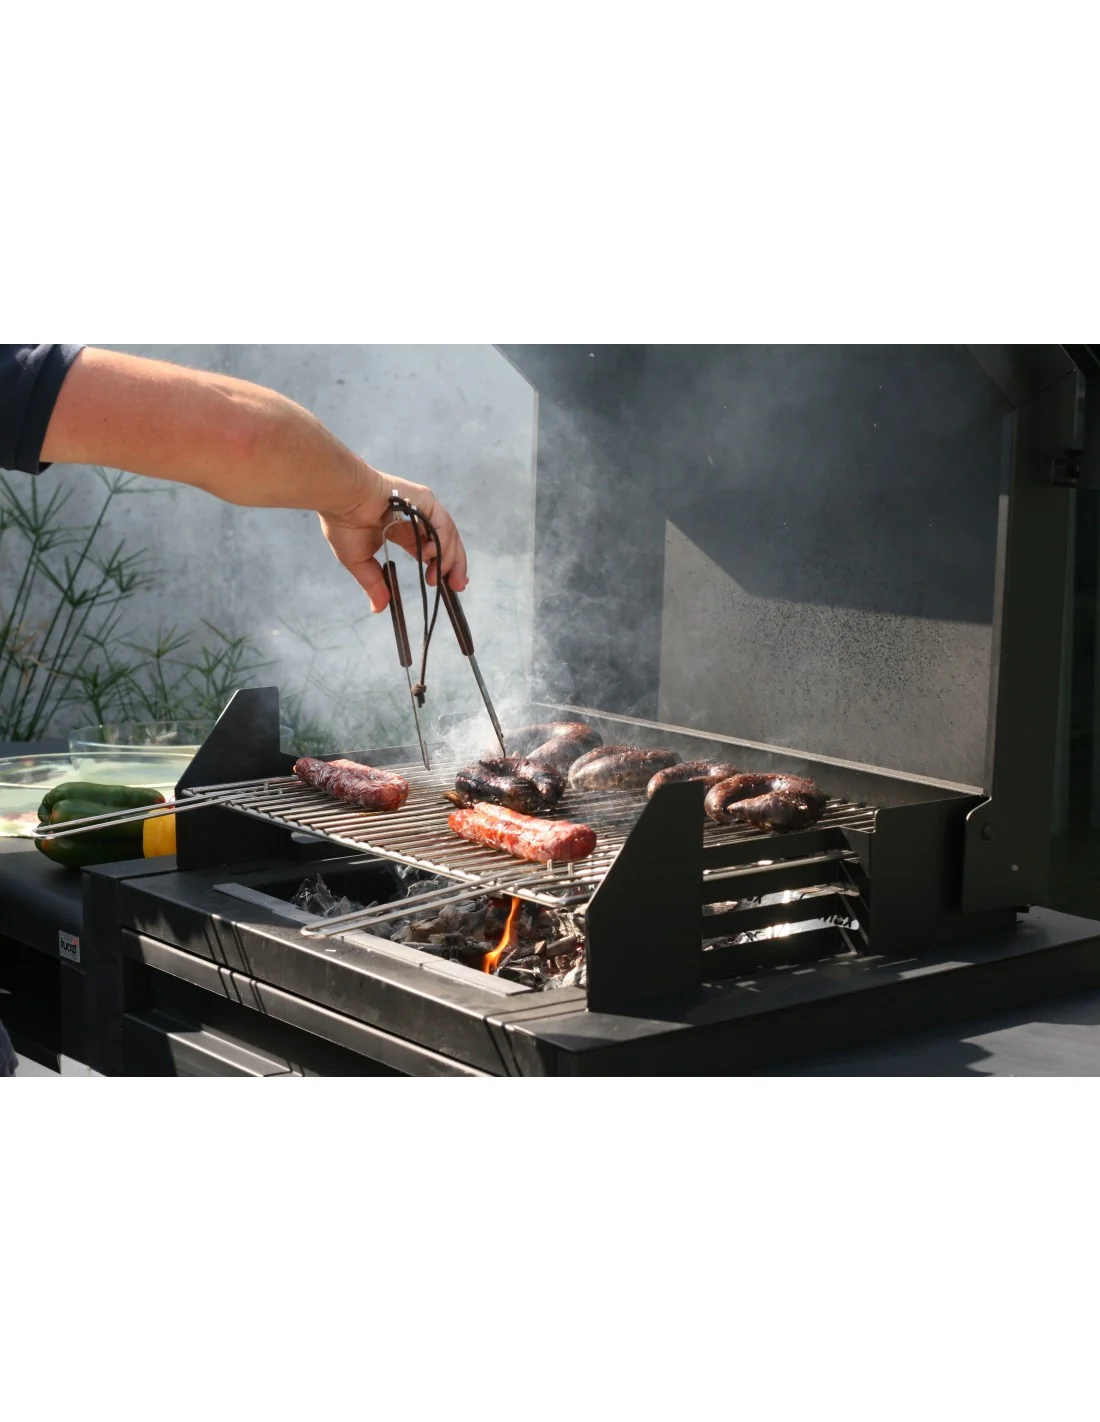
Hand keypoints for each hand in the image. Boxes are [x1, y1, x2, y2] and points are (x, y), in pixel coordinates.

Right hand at [319, 467, 469, 613]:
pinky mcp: (425, 499)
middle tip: (457, 587)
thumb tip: (378, 609)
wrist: (342, 498)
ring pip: (447, 535)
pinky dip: (441, 541)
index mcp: (401, 530)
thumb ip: (373, 584)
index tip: (448, 585)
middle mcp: (416, 518)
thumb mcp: (359, 561)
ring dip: (448, 558)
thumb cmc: (344, 522)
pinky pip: (442, 523)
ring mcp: (422, 508)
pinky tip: (429, 556)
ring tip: (438, 577)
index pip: (430, 549)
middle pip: (445, 544)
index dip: (440, 566)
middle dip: (454, 566)